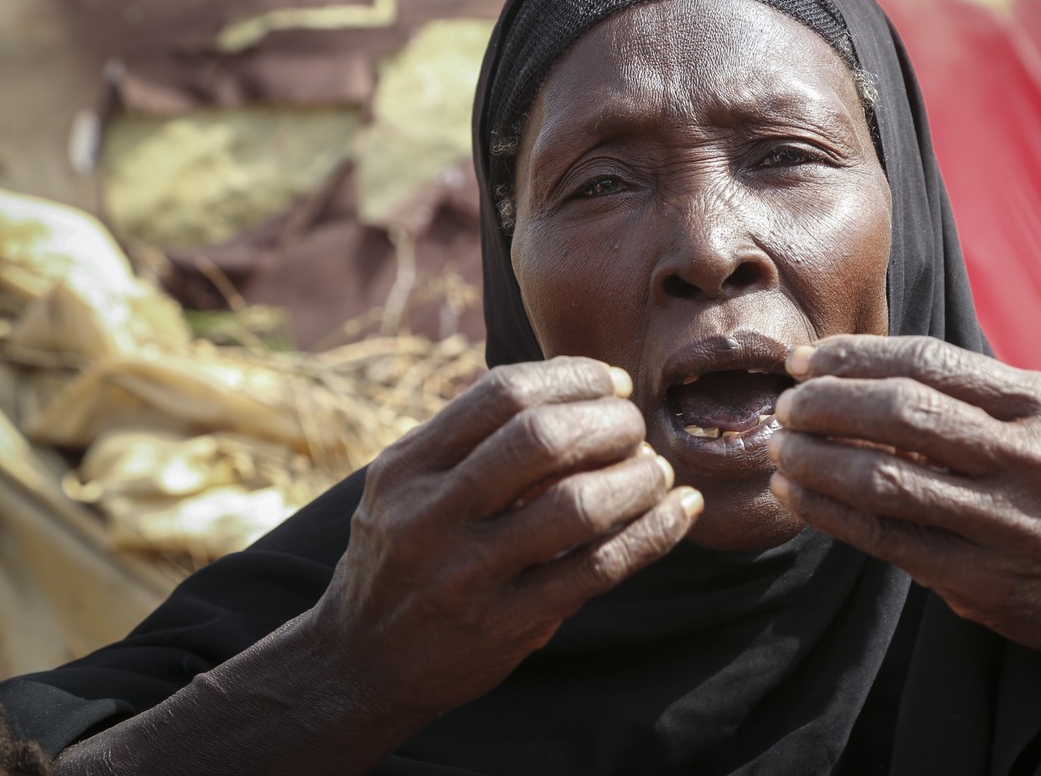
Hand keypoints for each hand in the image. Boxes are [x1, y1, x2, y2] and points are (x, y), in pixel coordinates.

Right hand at [314, 356, 703, 723]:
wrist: (359, 664)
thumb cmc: (399, 558)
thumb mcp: (404, 486)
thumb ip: (469, 440)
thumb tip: (574, 388)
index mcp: (406, 468)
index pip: (502, 394)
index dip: (573, 377)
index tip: (611, 383)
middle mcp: (429, 515)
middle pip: (541, 439)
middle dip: (609, 421)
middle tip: (635, 424)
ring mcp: (467, 575)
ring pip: (577, 505)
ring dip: (637, 476)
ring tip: (657, 469)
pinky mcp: (506, 624)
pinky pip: (598, 568)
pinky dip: (653, 532)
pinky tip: (681, 510)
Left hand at [767, 335, 1040, 653]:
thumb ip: (974, 397)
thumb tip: (854, 373)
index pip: (930, 363)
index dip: (854, 357)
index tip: (805, 361)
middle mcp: (1034, 463)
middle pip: (902, 415)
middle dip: (826, 404)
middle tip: (786, 405)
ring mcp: (1009, 526)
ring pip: (885, 481)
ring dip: (816, 460)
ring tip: (780, 448)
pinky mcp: (983, 583)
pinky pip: (886, 540)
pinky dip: (830, 513)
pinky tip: (798, 496)